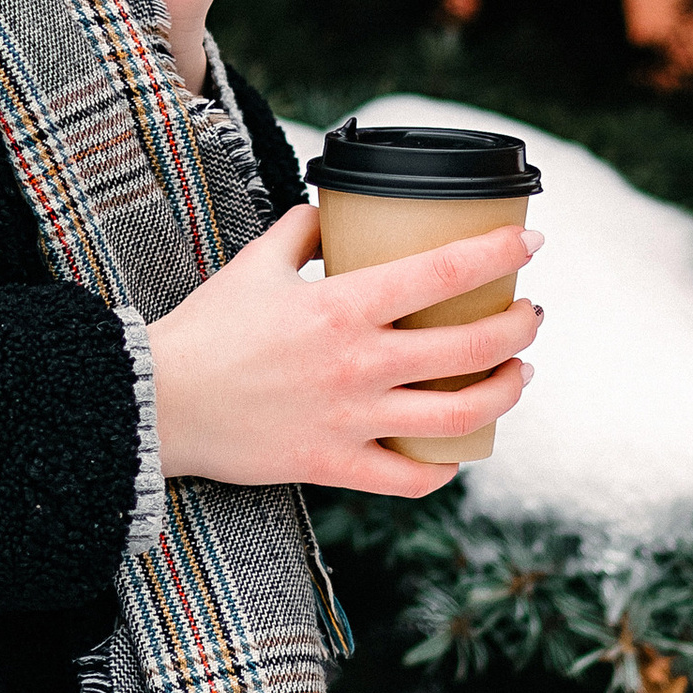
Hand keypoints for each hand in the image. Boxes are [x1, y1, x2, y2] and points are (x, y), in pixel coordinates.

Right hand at [148, 206, 541, 498]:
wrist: (162, 402)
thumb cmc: (206, 330)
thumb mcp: (255, 264)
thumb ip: (300, 232)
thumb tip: (328, 214)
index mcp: (344, 306)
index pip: (444, 272)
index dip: (499, 254)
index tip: (529, 244)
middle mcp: (360, 363)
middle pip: (472, 348)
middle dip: (519, 327)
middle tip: (530, 314)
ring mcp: (353, 419)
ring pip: (461, 417)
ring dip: (505, 391)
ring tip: (519, 374)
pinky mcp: (336, 465)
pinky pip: (409, 478)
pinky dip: (444, 469)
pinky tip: (459, 455)